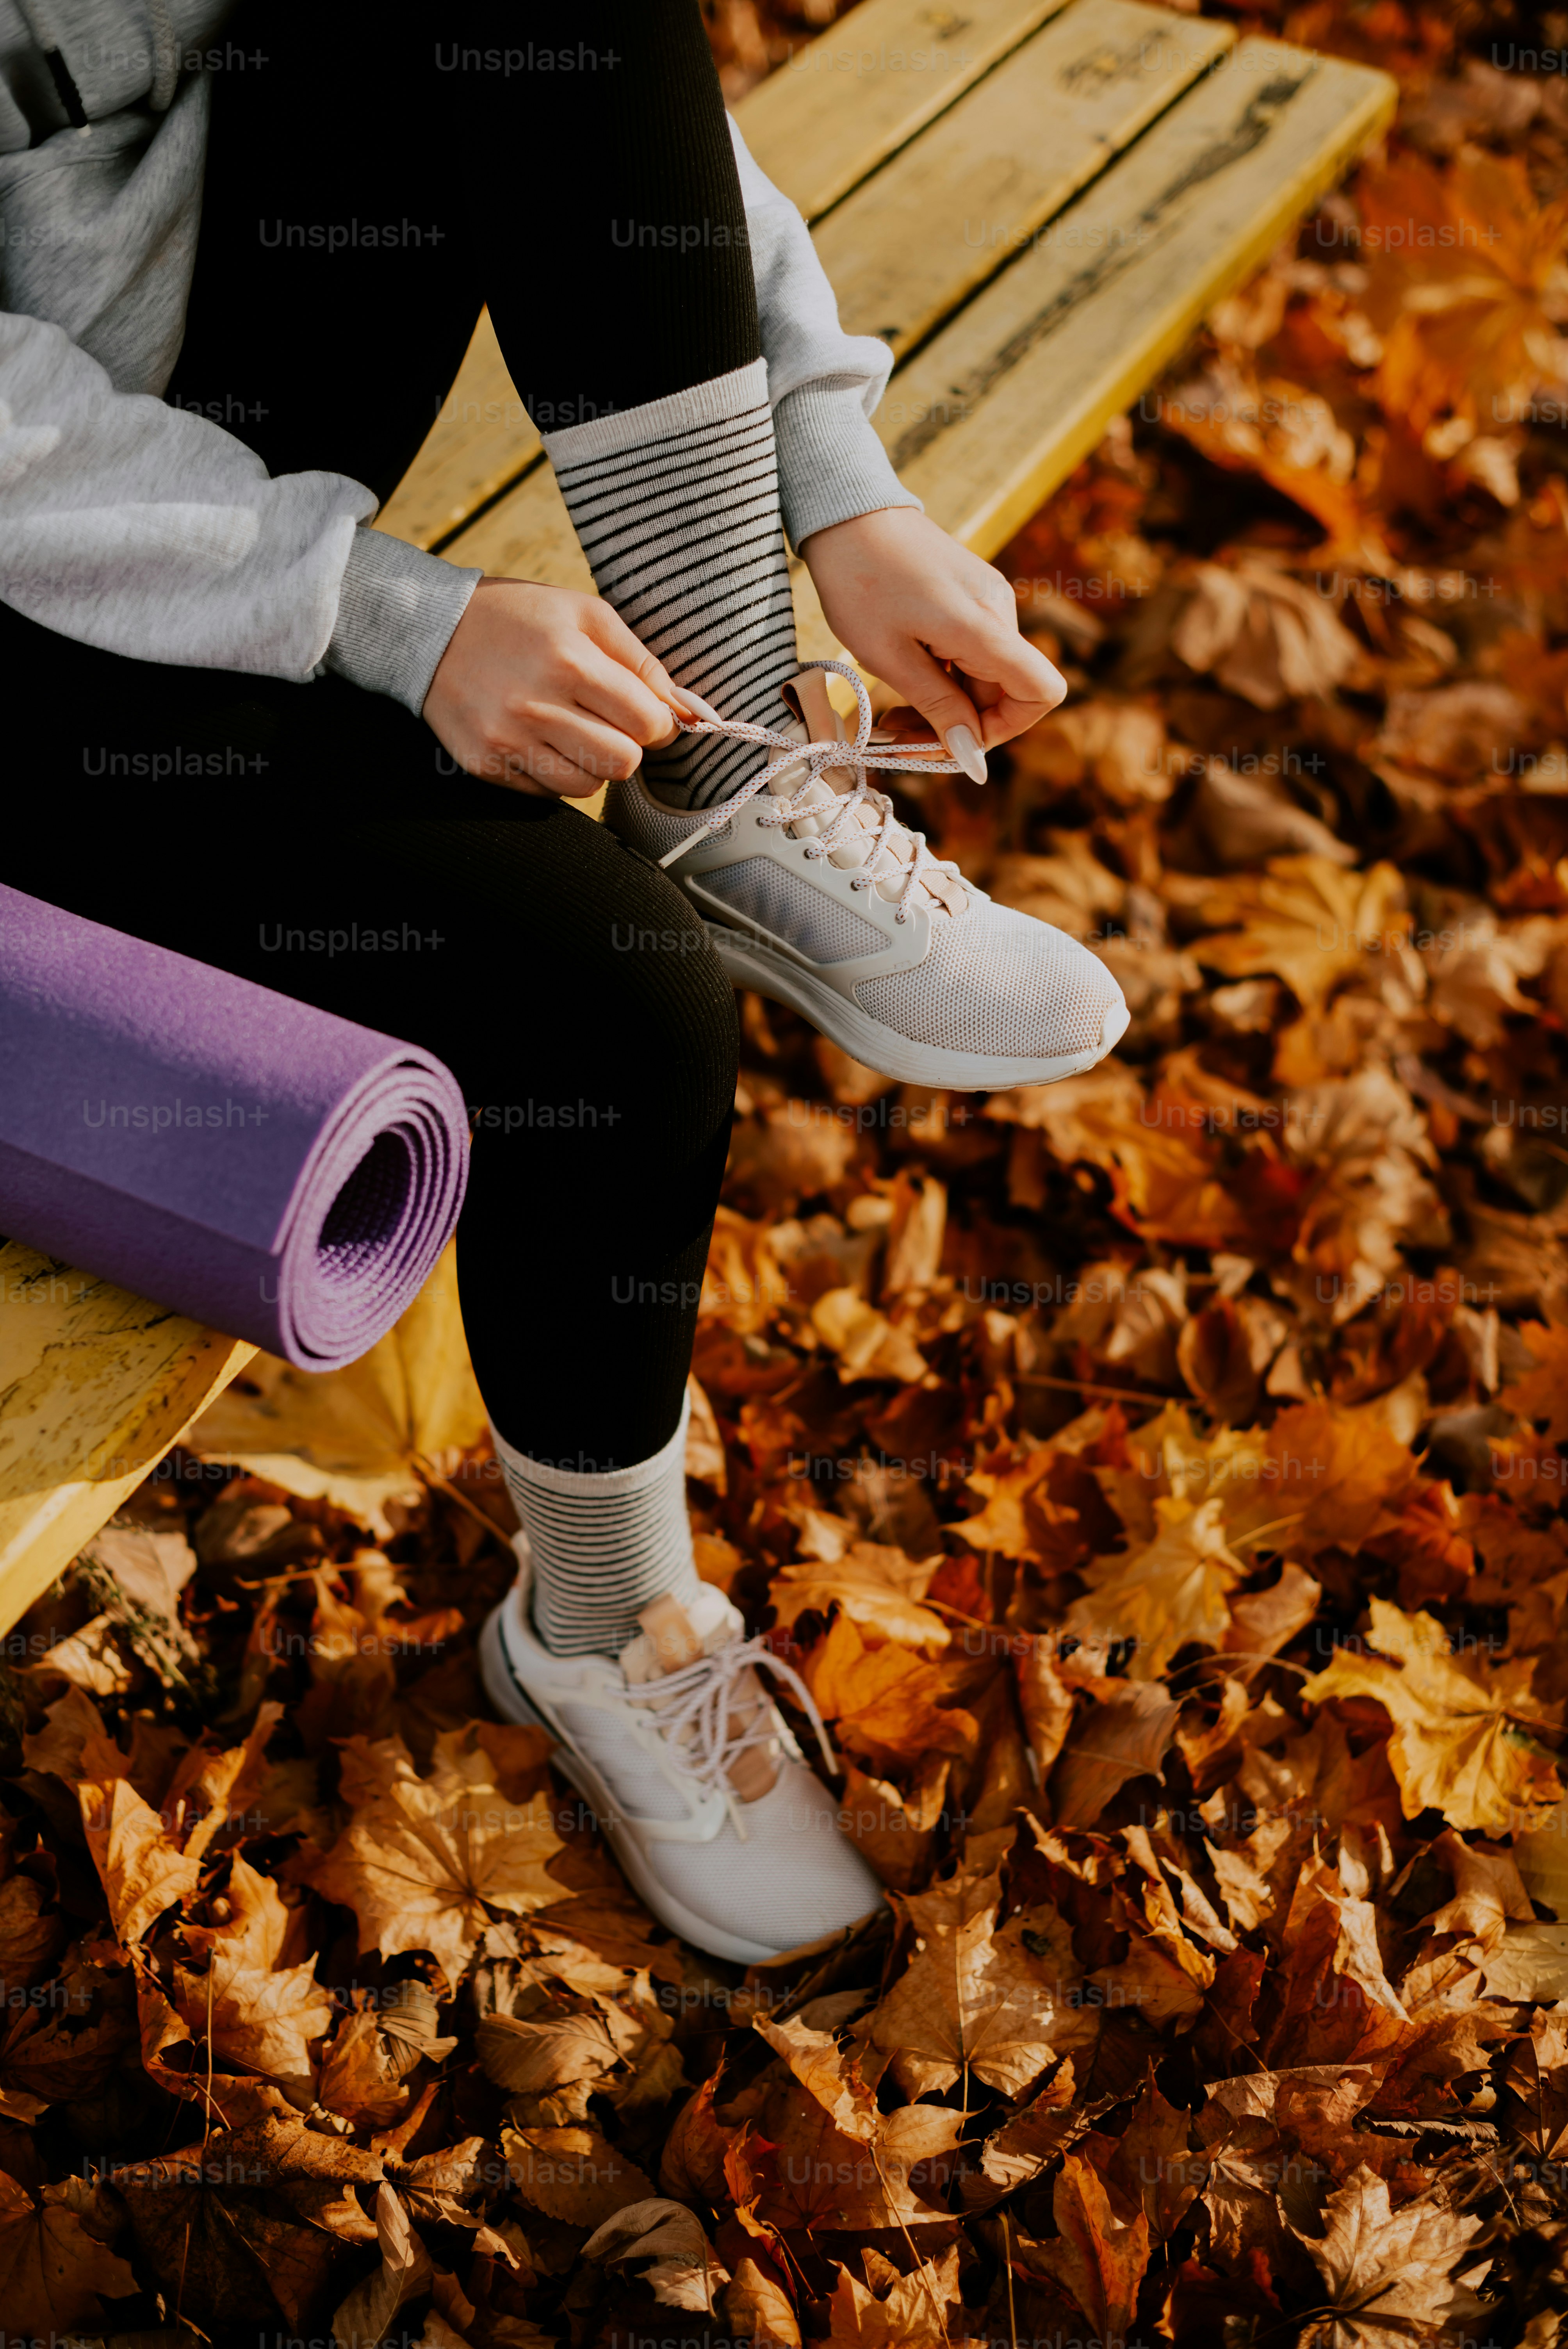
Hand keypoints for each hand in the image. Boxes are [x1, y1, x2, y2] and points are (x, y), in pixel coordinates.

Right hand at [423, 577, 682, 795]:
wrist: (430, 630)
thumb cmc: (518, 618)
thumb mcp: (584, 614)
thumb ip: (641, 661)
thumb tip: (687, 710)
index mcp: (569, 661)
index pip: (647, 723)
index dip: (657, 723)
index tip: (644, 713)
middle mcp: (536, 706)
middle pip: (623, 763)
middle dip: (627, 747)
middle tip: (608, 724)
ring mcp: (507, 741)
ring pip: (588, 788)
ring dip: (592, 765)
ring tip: (571, 730)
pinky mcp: (485, 765)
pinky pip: (547, 794)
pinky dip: (554, 773)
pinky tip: (538, 739)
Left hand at [800, 507, 1065, 778]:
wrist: (847, 513)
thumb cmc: (860, 581)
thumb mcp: (889, 656)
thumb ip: (936, 705)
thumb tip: (969, 753)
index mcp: (984, 627)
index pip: (1040, 692)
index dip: (1005, 730)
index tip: (953, 742)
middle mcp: (998, 611)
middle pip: (1004, 692)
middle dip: (956, 725)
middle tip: (899, 738)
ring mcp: (988, 600)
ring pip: (984, 676)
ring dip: (944, 704)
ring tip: (893, 712)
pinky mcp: (973, 595)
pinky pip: (972, 651)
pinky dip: (943, 675)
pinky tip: (904, 672)